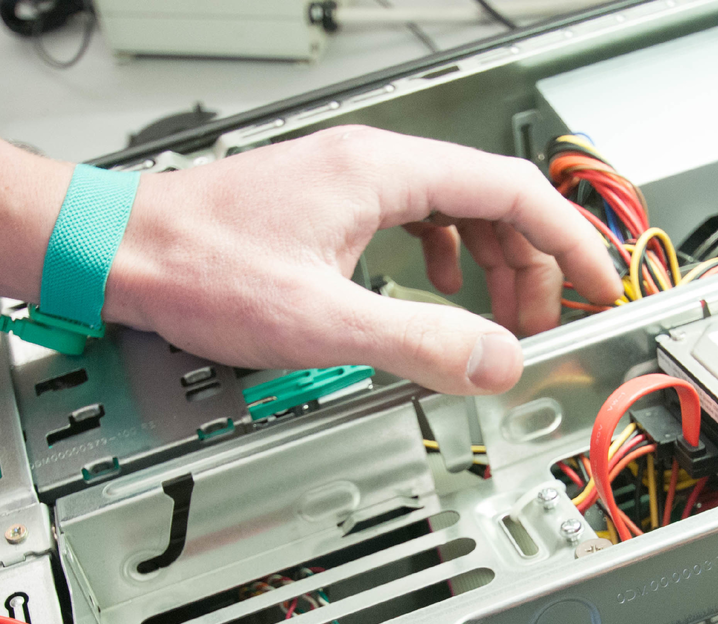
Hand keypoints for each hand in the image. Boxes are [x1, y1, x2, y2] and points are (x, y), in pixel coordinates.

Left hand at [104, 125, 621, 393]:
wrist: (120, 254)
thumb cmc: (197, 268)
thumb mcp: (323, 323)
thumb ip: (421, 343)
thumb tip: (498, 361)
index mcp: (385, 173)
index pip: (514, 192)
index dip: (569, 243)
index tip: (598, 285)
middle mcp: (373, 167)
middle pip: (491, 205)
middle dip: (530, 269)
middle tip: (540, 328)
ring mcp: (350, 185)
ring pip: (454, 215)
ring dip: (488, 268)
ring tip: (496, 321)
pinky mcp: (328, 212)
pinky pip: (414, 226)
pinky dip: (443, 263)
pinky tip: (433, 294)